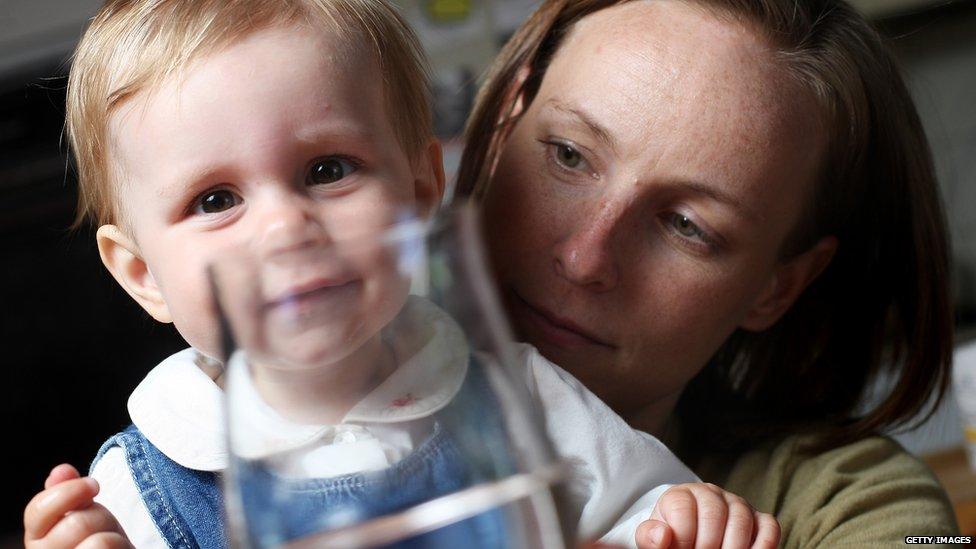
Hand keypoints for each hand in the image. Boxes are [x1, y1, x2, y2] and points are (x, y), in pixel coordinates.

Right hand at [24, 463, 132, 548]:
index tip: (94, 485)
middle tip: (105, 529)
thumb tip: (61, 472)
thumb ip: (70, 496)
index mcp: (38, 540)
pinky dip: (122, 548)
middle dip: (101, 518)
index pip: (36, 511)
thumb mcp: (86, 514)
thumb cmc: (100, 541)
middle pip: (77, 523)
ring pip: (99, 543)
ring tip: (112, 546)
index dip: (67, 492)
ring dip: (115, 537)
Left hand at [636, 483, 779, 548]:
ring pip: (742, 521)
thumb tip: (662, 536)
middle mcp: (711, 494)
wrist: (688, 536)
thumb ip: (650, 538)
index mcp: (681, 495)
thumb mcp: (653, 538)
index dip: (682, 539)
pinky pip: (769, 527)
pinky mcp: (758, 518)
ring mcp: (737, 504)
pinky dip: (763, 545)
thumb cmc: (671, 538)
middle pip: (714, 515)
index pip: (683, 510)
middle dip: (707, 546)